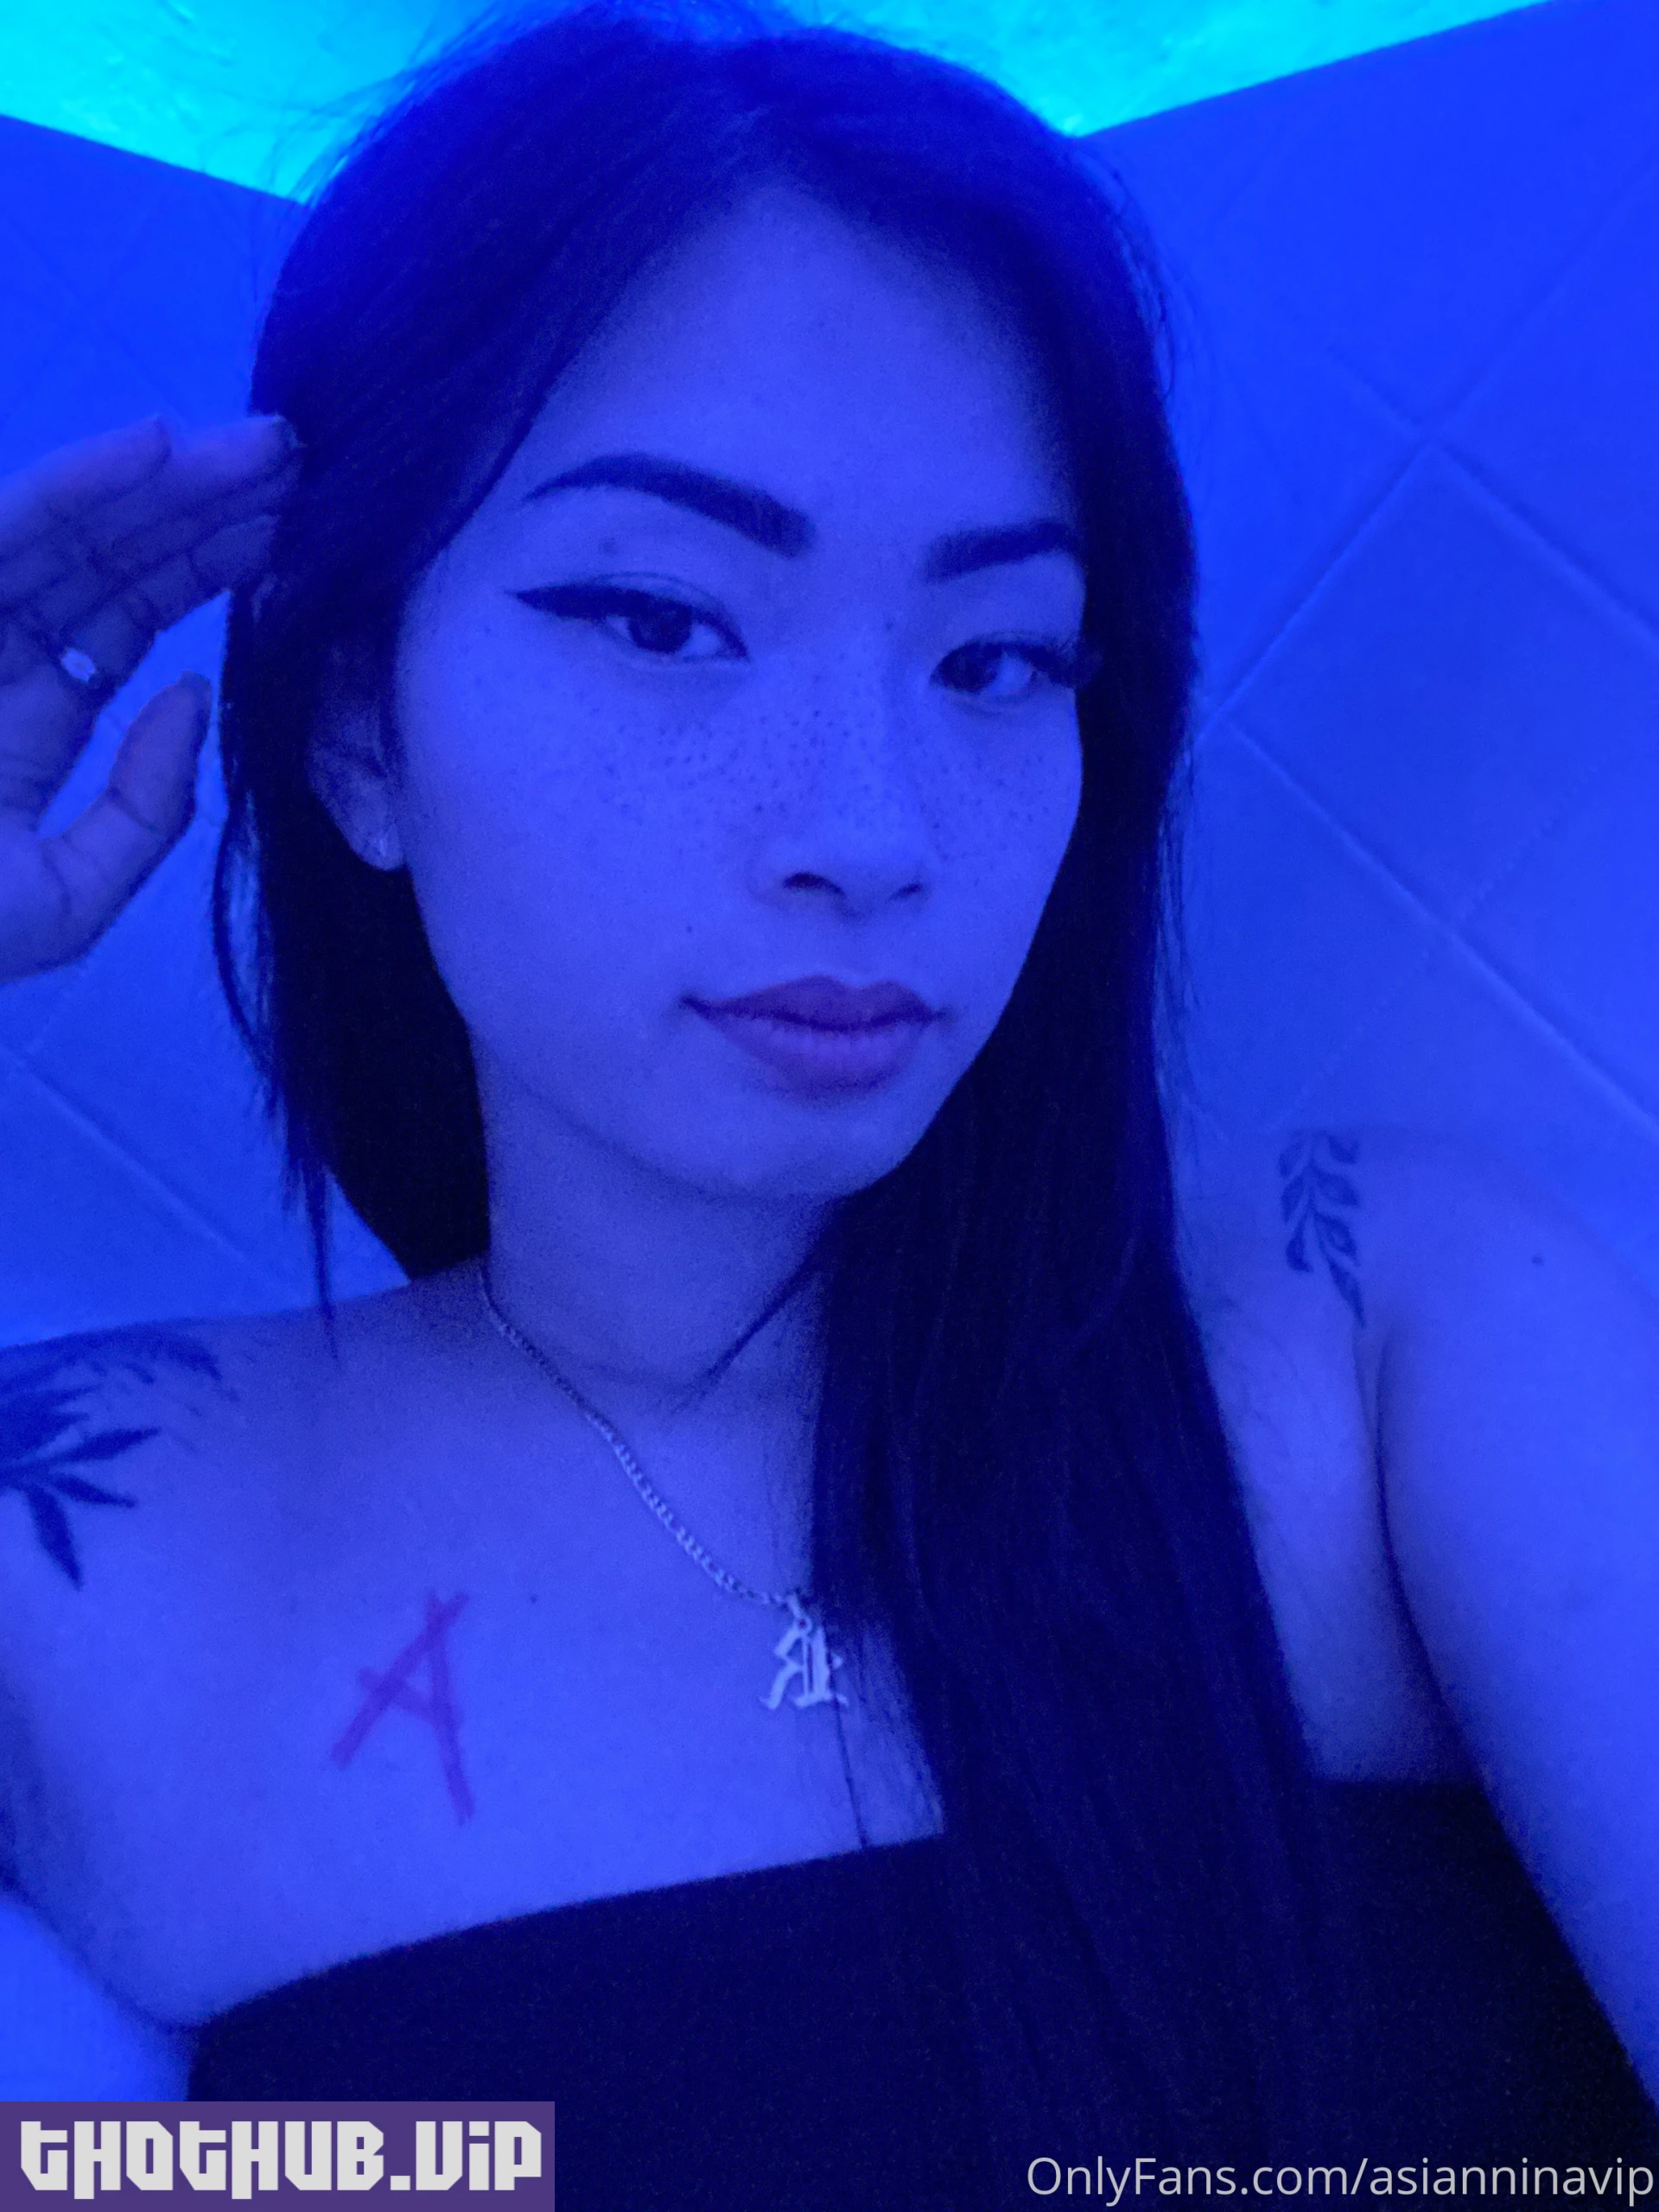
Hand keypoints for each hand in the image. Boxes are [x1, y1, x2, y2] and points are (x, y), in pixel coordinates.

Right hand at [0, 414, 299, 982]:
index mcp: (24, 720)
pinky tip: (157, 446)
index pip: (124, 623)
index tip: (292, 531)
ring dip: (164, 480)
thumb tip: (192, 694)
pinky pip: (6, 532)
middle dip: (202, 507)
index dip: (202, 571)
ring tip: (262, 444)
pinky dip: (78, 483)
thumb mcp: (67, 898)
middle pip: (109, 562)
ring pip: (71, 531)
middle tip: (300, 458)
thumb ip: (144, 813)